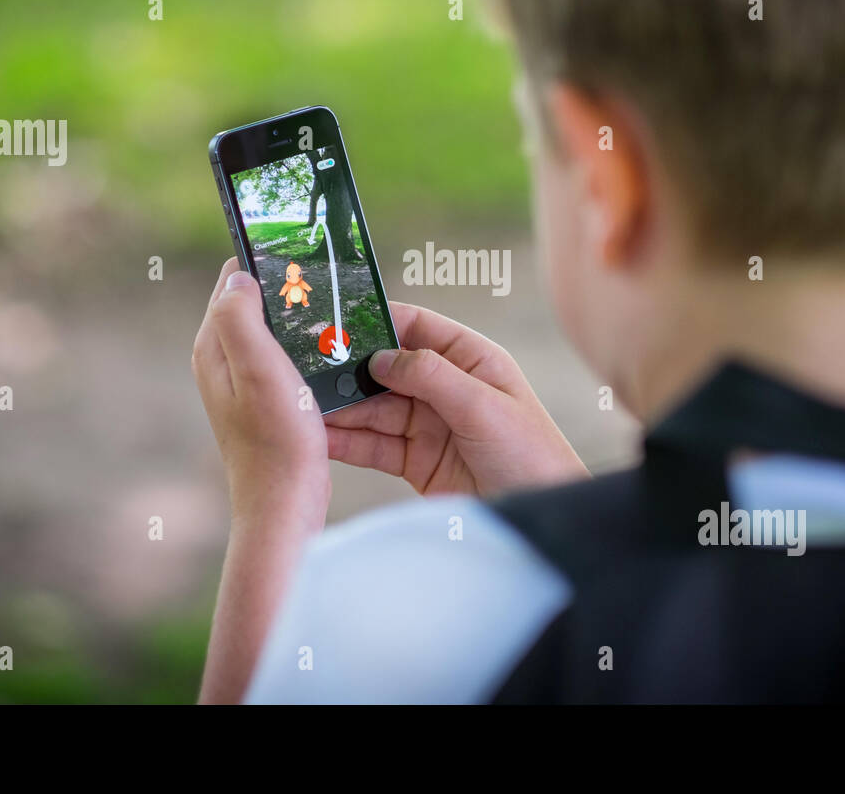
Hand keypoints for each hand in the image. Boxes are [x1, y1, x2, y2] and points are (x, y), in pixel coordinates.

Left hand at [192, 258, 329, 528]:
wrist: (284, 506)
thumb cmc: (275, 441)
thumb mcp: (258, 370)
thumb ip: (240, 318)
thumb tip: (239, 276)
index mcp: (215, 347)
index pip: (234, 280)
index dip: (265, 262)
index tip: (302, 255)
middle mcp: (224, 361)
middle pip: (257, 303)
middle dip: (288, 289)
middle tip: (329, 281)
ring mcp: (246, 383)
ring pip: (276, 331)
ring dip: (302, 320)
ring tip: (338, 311)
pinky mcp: (269, 402)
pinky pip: (289, 359)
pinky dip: (310, 349)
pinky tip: (336, 354)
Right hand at [325, 302, 587, 495]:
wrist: (541, 522)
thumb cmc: (532, 457)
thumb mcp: (484, 408)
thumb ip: (432, 377)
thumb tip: (381, 356)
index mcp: (472, 360)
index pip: (416, 327)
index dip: (376, 322)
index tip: (335, 325)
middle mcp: (446, 388)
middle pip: (385, 369)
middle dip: (347, 370)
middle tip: (305, 369)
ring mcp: (429, 425)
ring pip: (373, 409)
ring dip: (340, 408)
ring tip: (302, 405)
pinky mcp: (416, 461)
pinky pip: (373, 445)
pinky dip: (345, 442)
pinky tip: (318, 437)